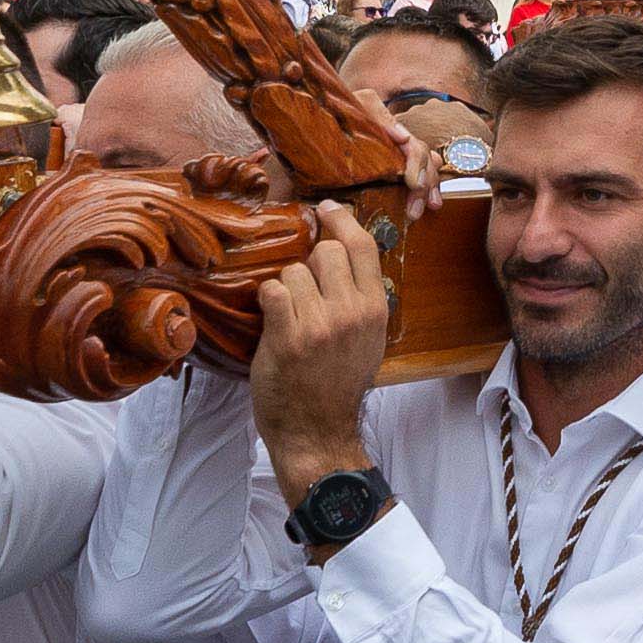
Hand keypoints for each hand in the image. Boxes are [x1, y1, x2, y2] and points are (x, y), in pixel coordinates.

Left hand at [247, 202, 394, 506]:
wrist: (319, 431)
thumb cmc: (338, 385)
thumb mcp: (367, 339)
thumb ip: (360, 298)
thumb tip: (343, 253)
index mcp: (375, 308)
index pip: (363, 245)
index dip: (342, 220)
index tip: (327, 210)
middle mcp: (351, 312)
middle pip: (325, 250)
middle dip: (308, 261)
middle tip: (303, 286)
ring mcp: (320, 325)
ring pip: (294, 271)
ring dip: (286, 287)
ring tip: (288, 314)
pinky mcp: (288, 339)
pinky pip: (272, 291)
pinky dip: (267, 300)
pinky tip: (272, 318)